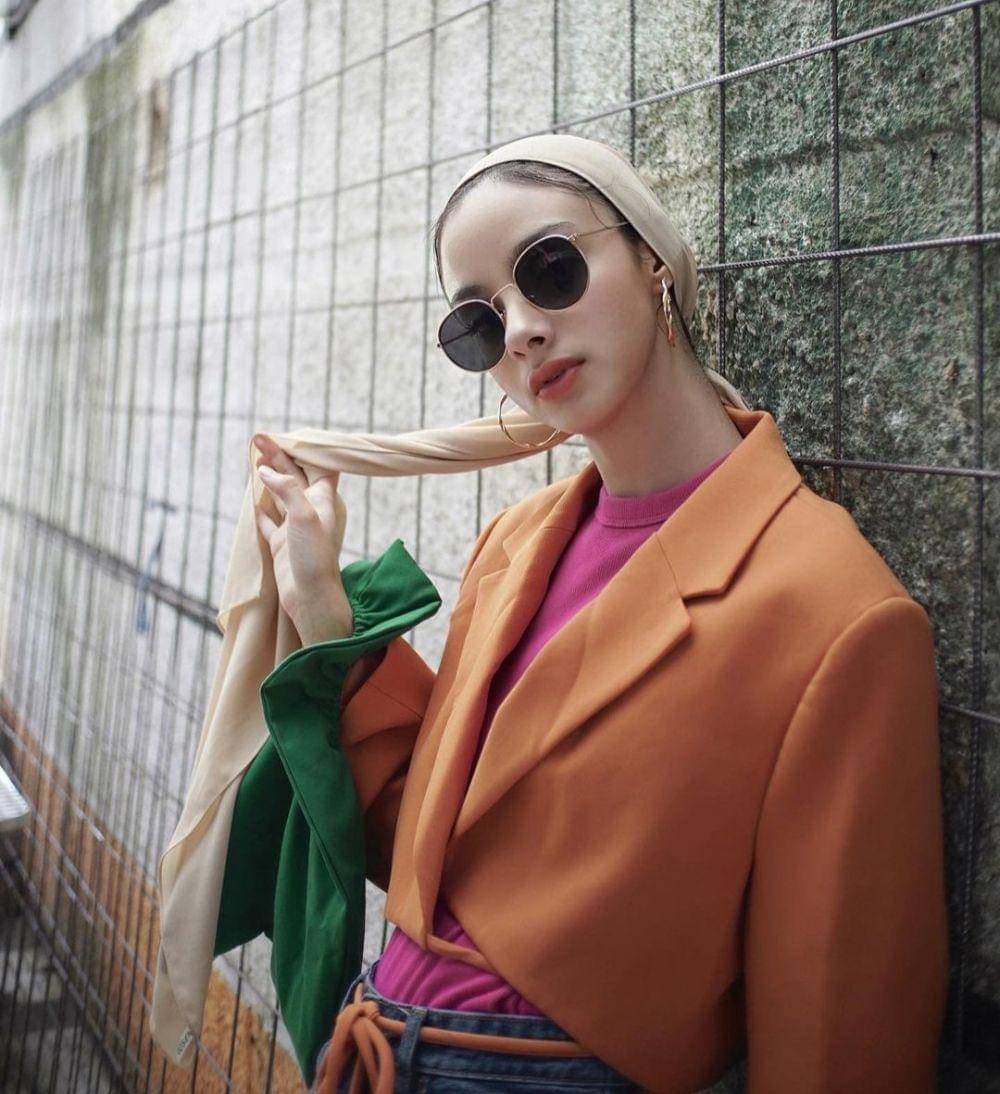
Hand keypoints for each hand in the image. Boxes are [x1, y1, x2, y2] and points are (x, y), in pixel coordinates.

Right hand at [252, 433, 353, 644]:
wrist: (311, 597)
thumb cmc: (315, 557)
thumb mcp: (304, 517)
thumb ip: (286, 490)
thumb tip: (265, 471)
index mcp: (323, 500)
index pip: (316, 466)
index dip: (301, 451)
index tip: (283, 437)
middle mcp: (311, 511)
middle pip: (294, 477)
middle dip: (277, 458)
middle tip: (258, 441)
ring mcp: (295, 527)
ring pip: (280, 496)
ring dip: (269, 479)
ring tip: (256, 461)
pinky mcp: (282, 544)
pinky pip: (269, 522)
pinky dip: (261, 510)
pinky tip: (253, 501)